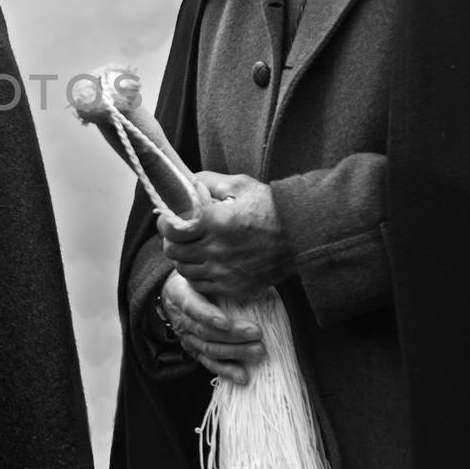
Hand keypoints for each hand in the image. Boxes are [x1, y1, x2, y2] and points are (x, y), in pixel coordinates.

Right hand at [156, 270, 264, 384]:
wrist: (171, 291)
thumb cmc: (193, 278)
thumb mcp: (199, 271)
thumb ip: (218, 277)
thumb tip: (253, 280)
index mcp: (180, 293)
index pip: (193, 307)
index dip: (208, 316)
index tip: (226, 323)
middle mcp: (180, 318)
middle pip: (205, 331)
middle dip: (233, 335)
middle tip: (258, 333)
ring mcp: (186, 337)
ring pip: (209, 349)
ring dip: (235, 352)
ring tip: (258, 351)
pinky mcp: (193, 350)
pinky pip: (209, 363)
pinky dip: (226, 371)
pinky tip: (243, 376)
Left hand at [158, 171, 293, 301]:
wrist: (303, 235)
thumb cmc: (271, 206)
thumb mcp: (240, 185)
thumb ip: (207, 181)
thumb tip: (184, 183)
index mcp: (214, 221)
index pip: (170, 229)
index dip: (166, 223)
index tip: (170, 219)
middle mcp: (216, 249)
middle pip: (173, 251)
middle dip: (173, 241)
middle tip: (181, 234)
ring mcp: (224, 272)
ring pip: (184, 270)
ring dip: (184, 259)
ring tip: (194, 249)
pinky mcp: (234, 287)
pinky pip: (201, 286)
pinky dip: (198, 275)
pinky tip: (207, 263)